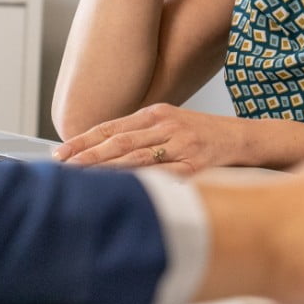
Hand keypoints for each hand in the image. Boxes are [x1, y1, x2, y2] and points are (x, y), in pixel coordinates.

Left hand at [54, 104, 253, 173]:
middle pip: (119, 142)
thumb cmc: (204, 135)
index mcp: (157, 114)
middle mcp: (167, 125)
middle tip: (63, 170)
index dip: (83, 141)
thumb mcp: (171, 124)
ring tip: (82, 181)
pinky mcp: (196, 165)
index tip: (60, 154)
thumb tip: (101, 151)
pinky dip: (140, 183)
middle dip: (87, 157)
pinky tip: (122, 190)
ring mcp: (182, 145)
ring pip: (136, 159)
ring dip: (105, 171)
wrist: (244, 139)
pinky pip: (163, 176)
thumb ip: (141, 135)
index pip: (111, 127)